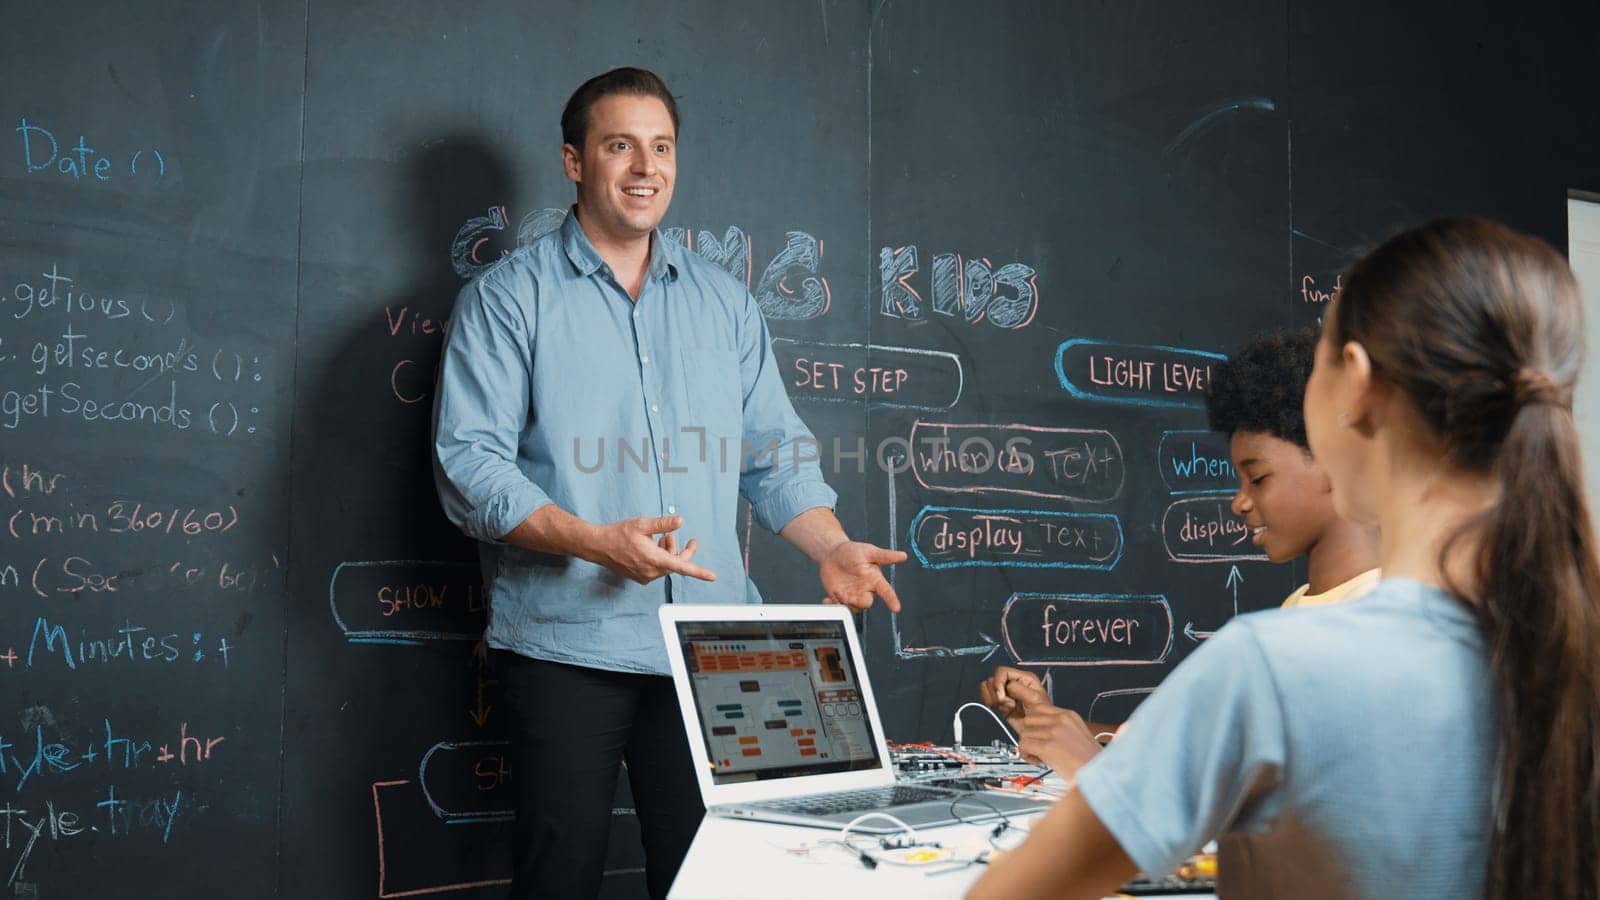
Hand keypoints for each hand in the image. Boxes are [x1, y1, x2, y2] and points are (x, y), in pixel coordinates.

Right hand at [591, 515, 716, 584]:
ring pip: (666, 565)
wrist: (598, 546)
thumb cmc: (618, 534)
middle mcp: (652, 572)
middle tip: (678, 536)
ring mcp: (645, 576)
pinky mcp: (640, 577)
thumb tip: (680, 521)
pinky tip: (651, 545)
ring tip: (661, 537)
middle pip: (675, 563)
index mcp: (655, 560)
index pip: (682, 566)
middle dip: (679, 549)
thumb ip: (663, 524)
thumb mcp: (642, 524)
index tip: (712, 577)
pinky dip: (659, 557)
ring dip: (667, 551)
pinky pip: (657, 569)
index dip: (699, 571)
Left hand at [816, 541, 906, 611]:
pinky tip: (827, 599)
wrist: (833, 554)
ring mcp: (853, 595)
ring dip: (844, 602)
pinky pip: (840, 607)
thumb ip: (885, 556)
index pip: (886, 591)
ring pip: (853, 608)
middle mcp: (865, 589)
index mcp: (875, 579)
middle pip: (867, 603)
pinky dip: (833, 605)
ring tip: (837, 591)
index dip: (892, 600)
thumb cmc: (852, 551)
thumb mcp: (868, 552)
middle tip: (846, 594)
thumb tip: (903, 556)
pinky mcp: (841, 598)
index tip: (896, 608)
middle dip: (858, 601)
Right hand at [978, 666, 1045, 729]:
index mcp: (1022, 677)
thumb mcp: (1034, 698)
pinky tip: (1001, 709)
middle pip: (992, 680)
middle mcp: (1012, 681)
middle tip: (1010, 705)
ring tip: (1006, 708)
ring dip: (993, 699)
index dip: (998, 683)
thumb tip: (1003, 689)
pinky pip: (986, 696)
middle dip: (997, 694)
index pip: (1001, 671)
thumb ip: (1018, 689)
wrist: (1037, 729)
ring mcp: (1004, 691)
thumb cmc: (1040, 713)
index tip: (1002, 698)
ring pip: (986, 687)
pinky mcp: (999, 700)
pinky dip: (990, 703)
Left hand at [1005, 678, 1100, 776]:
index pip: (1039, 708)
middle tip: (1039, 747)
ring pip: (1024, 733)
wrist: (1100, 776)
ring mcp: (1054, 732)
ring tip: (1041, 756)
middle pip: (1029, 720)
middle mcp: (1061, 720)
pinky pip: (1023, 745)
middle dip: (1030, 734)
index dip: (1035, 723)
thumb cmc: (1090, 762)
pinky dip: (1026, 755)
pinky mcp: (1048, 746)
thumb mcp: (1078, 734)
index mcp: (1070, 715)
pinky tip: (1039, 761)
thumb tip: (1039, 729)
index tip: (1038, 734)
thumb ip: (1060, 727)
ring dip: (1028, 746)